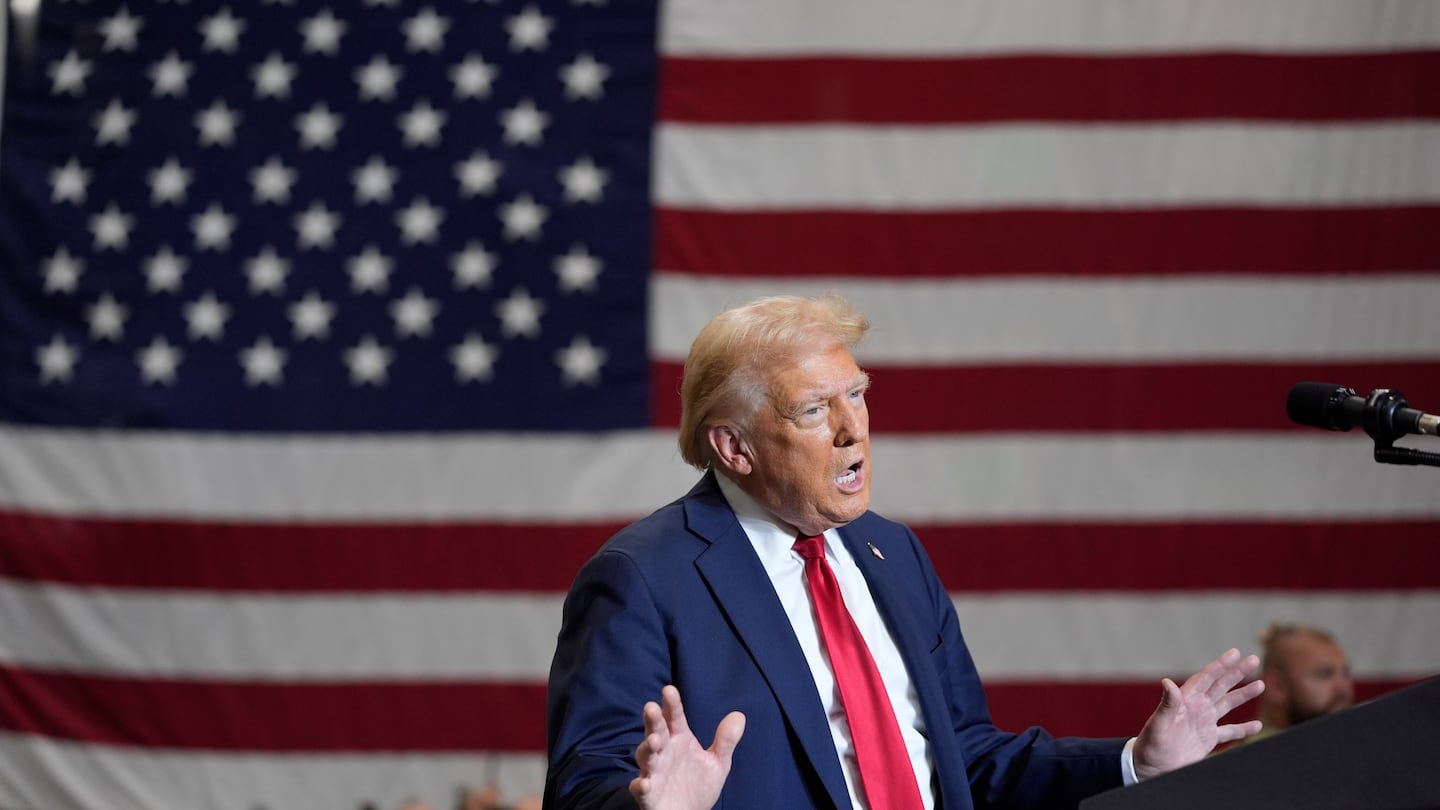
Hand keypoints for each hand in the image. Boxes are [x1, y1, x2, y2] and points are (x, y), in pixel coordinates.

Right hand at [629, 685, 745, 809]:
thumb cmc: (698, 785)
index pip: (674, 718)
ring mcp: (654, 773)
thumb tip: (739, 715)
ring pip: (646, 757)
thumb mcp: (717, 762)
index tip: (669, 690)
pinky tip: (644, 783)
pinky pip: (641, 789)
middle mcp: (664, 753)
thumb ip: (726, 740)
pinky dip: (640, 786)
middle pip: (656, 732)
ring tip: (654, 741)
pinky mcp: (649, 795)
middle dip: (653, 720)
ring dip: (647, 748)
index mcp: (679, 740)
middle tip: (651, 707)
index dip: (672, 705)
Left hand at [1132, 647, 1263, 779]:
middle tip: (1253, 660)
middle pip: (1221, 686)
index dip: (1220, 665)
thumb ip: (1167, 704)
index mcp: (1185, 701)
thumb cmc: (1151, 745)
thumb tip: (1166, 682)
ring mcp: (1204, 722)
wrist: (1151, 766)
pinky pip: (1230, 732)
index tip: (1235, 653)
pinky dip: (1244, 728)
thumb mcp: (1158, 724)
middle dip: (1237, 673)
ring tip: (1260, 684)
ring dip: (1243, 694)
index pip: (1206, 678)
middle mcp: (1197, 708)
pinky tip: (1256, 725)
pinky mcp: (1208, 739)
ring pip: (1228, 704)